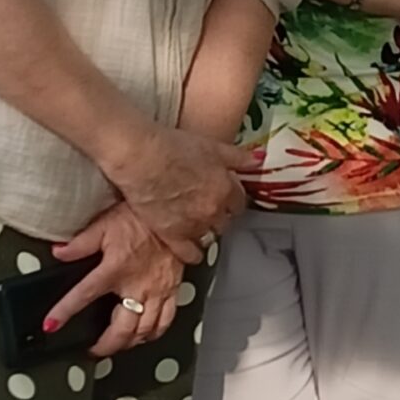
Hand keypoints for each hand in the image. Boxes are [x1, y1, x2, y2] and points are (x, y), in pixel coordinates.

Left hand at [50, 204, 185, 355]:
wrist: (174, 214)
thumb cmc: (141, 218)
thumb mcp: (103, 225)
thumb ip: (80, 243)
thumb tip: (59, 252)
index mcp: (114, 270)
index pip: (83, 296)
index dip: (64, 312)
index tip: (51, 324)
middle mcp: (137, 286)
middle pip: (121, 329)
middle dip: (106, 345)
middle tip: (95, 350)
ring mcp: (157, 291)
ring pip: (144, 330)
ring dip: (130, 342)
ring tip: (118, 344)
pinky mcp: (173, 290)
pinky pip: (166, 320)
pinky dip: (155, 332)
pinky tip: (148, 334)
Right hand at [100, 119, 253, 262]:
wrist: (142, 157)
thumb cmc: (173, 145)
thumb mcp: (211, 145)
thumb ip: (236, 156)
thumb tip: (258, 160)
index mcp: (226, 188)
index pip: (238, 203)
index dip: (231, 200)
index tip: (225, 199)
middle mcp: (214, 210)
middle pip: (225, 222)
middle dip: (218, 216)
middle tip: (206, 209)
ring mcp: (194, 225)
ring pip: (209, 237)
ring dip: (205, 232)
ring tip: (195, 225)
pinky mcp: (172, 235)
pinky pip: (189, 254)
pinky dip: (192, 254)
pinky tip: (192, 253)